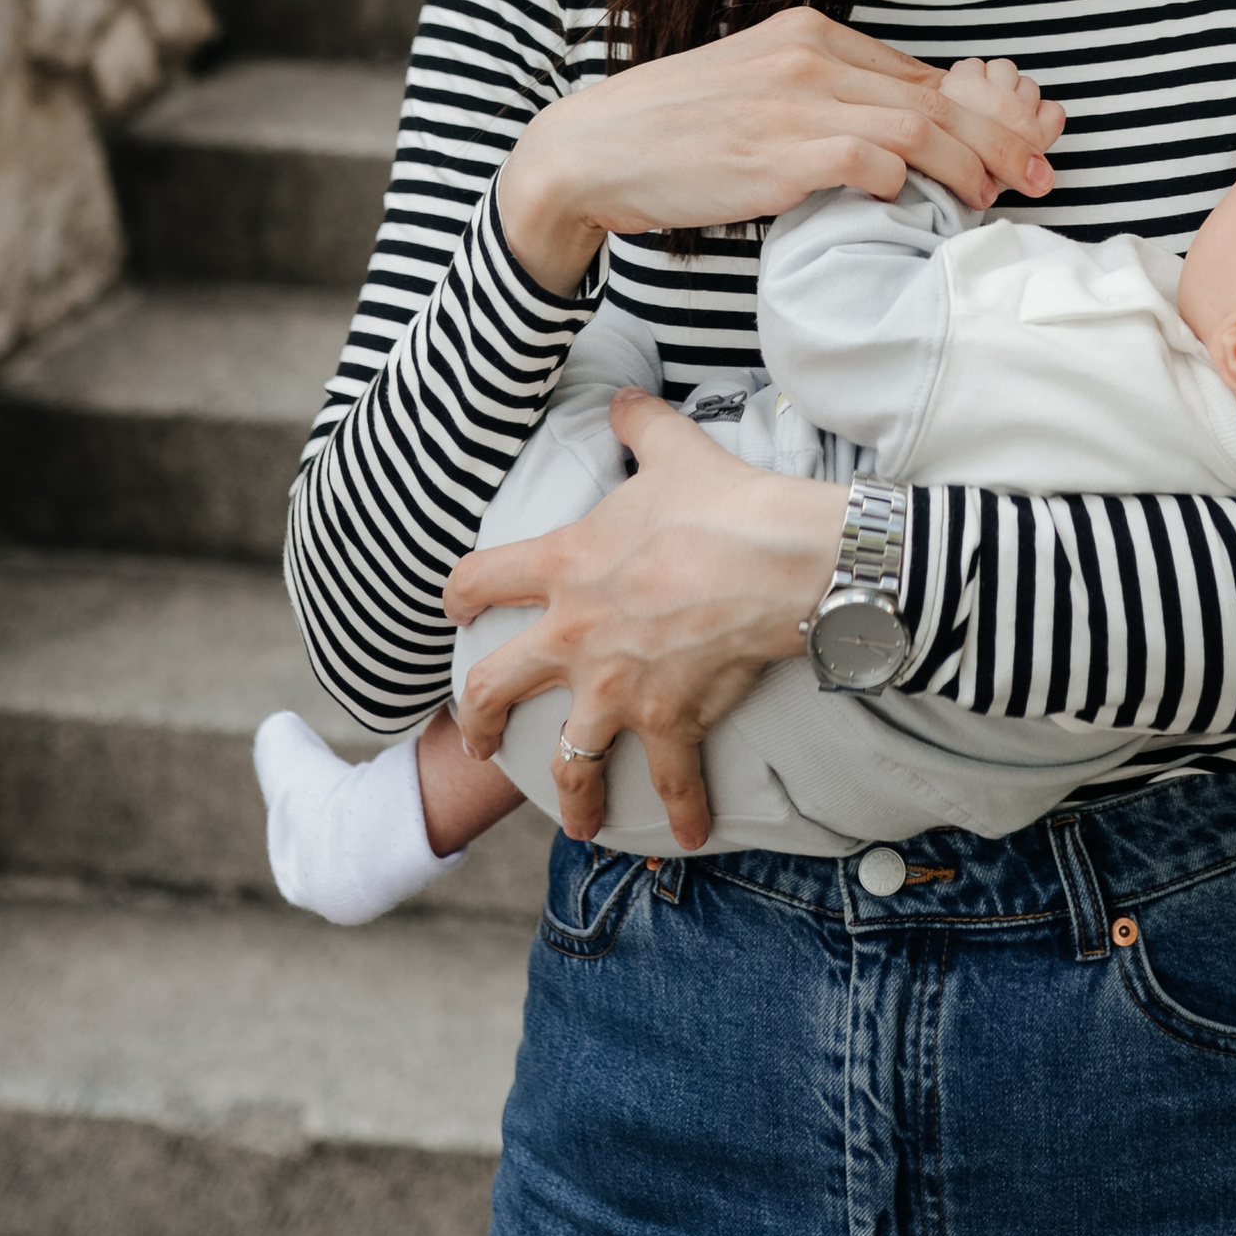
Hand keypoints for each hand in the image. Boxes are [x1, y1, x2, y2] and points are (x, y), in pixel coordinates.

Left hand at [441, 389, 851, 851]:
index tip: (456, 609)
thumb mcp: (671, 448)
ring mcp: (617, 688)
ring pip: (567, 761)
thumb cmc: (721, 502)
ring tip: (573, 822)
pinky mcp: (669, 720)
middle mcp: (574, 636)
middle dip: (476, 718)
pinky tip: (687, 837)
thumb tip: (624, 398)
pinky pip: (671, 782)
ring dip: (568, 797)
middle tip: (475, 736)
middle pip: (493, 689)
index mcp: (562, 567)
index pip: (480, 580)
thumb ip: (637, 425)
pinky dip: (681, 813)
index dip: (460, 594)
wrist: (779, 560)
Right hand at [497, 4, 1063, 294]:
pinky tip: (910, 202)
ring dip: (970, 164)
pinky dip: (901, 180)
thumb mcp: (757, 92)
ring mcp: (793, 101)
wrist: (592, 149)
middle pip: (936, 96)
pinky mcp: (776, 150)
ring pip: (917, 126)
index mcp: (809, 35)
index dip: (982, 112)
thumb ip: (824, 99)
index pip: (920, 74)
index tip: (1022, 144)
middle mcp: (809, 57)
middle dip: (1001, 136)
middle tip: (1041, 172)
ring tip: (998, 195)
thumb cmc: (675, 132)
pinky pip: (866, 158)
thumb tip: (896, 139)